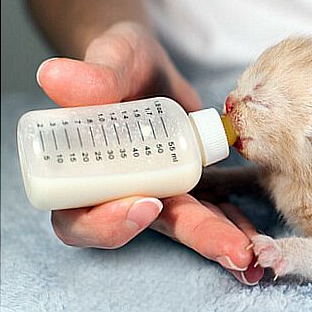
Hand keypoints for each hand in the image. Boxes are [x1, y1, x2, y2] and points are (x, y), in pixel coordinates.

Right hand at [36, 21, 263, 284]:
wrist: (149, 66)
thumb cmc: (121, 62)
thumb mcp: (111, 58)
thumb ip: (95, 73)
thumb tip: (55, 77)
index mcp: (83, 172)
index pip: (79, 217)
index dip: (105, 224)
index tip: (145, 204)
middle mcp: (121, 189)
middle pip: (147, 225)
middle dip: (192, 238)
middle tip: (233, 251)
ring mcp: (159, 189)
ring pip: (186, 223)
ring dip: (220, 240)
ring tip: (253, 253)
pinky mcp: (189, 184)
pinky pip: (210, 208)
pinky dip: (232, 221)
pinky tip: (255, 233)